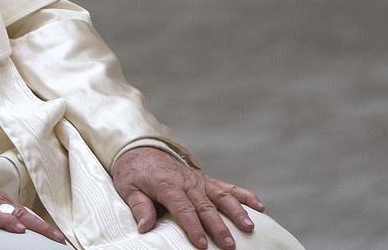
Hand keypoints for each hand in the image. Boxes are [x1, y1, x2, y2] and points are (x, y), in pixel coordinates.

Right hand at [0, 179, 66, 244]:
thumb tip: (11, 230)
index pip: (26, 214)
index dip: (43, 227)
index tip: (57, 238)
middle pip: (27, 215)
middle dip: (45, 229)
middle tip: (61, 241)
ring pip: (17, 214)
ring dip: (35, 227)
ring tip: (51, 238)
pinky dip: (8, 222)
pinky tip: (19, 229)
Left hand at [113, 147, 264, 249]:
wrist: (140, 147)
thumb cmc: (133, 172)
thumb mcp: (127, 188)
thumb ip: (139, 207)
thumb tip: (144, 228)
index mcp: (167, 185)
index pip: (183, 209)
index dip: (193, 227)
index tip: (202, 244)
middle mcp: (187, 182)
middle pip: (205, 206)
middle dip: (218, 226)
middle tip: (229, 245)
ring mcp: (198, 180)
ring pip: (221, 196)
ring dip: (236, 212)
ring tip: (250, 227)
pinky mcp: (204, 179)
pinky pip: (227, 186)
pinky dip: (244, 195)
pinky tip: (259, 206)